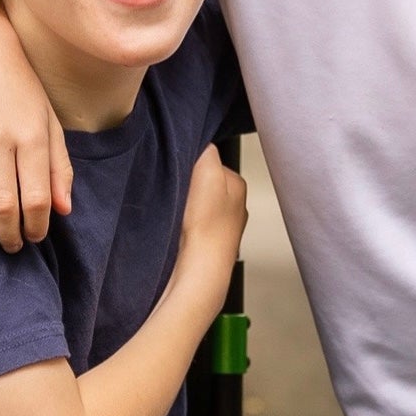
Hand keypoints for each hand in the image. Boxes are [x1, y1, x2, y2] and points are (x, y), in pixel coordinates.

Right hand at [0, 11, 73, 251]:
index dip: (35, 227)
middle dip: (8, 236)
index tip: (33, 237)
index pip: (36, 199)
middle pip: (3, 205)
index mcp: (31, 137)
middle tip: (9, 246)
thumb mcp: (49, 122)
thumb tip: (63, 210)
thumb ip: (58, 166)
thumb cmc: (22, 88)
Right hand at [174, 146, 247, 302]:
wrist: (200, 271)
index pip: (210, 160)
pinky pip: (192, 225)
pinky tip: (178, 230)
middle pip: (203, 182)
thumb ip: (206, 150)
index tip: (178, 172)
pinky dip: (183, 225)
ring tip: (178, 213)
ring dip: (185, 206)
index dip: (189, 163)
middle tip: (177, 193)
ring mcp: (223, 228)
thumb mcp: (207, 170)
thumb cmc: (206, 226)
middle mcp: (236, 206)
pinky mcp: (208, 245)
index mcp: (238, 184)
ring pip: (197, 205)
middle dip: (189, 185)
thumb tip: (201, 144)